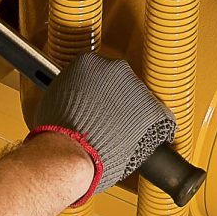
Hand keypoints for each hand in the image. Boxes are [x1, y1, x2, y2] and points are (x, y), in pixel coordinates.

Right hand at [28, 54, 174, 200]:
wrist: (69, 152)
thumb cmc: (57, 132)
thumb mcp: (54, 101)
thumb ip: (70, 92)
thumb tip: (74, 98)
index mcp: (89, 63)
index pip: (100, 74)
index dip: (99, 93)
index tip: (98, 103)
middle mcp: (115, 69)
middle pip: (121, 84)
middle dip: (117, 102)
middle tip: (107, 121)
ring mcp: (136, 88)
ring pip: (140, 101)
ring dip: (133, 117)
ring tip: (118, 136)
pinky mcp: (153, 109)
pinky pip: (161, 121)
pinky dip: (154, 132)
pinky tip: (142, 142)